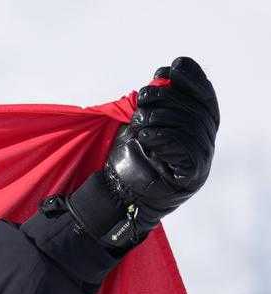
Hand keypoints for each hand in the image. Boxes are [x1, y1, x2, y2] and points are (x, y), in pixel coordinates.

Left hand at [67, 57, 219, 249]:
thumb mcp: (141, 123)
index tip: (171, 67)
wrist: (119, 196)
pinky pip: (186, 149)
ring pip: (190, 126)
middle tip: (142, 97)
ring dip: (160, 118)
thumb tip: (162, 75)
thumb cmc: (130, 159)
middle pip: (196, 108)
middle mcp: (205, 140)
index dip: (192, 78)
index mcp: (196, 124)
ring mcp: (202, 158)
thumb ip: (155, 102)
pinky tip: (145, 138)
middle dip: (167, 96)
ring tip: (138, 122)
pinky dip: (164, 138)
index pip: (204, 95)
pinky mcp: (193, 175)